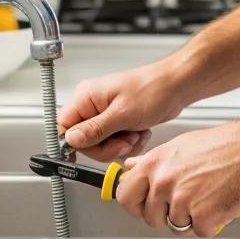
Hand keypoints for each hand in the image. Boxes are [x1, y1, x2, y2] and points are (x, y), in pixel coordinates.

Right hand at [57, 60, 185, 161]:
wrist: (175, 87)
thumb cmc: (152, 89)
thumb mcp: (122, 113)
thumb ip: (95, 129)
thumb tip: (71, 140)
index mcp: (87, 96)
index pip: (64, 127)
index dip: (75, 143)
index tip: (91, 151)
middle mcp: (92, 105)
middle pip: (83, 141)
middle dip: (106, 148)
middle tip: (123, 141)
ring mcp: (105, 114)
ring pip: (101, 146)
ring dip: (120, 146)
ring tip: (135, 133)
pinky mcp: (117, 122)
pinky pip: (115, 144)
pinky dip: (129, 144)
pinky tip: (139, 133)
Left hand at [114, 118, 239, 237]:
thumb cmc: (224, 144)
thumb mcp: (180, 145)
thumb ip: (153, 160)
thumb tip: (131, 167)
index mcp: (156, 163)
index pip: (126, 195)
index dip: (135, 203)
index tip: (144, 203)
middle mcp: (165, 181)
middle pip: (149, 216)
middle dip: (164, 214)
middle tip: (183, 201)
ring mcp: (182, 200)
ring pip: (175, 225)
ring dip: (190, 217)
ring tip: (207, 194)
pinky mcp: (203, 217)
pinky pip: (198, 232)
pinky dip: (210, 223)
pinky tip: (218, 202)